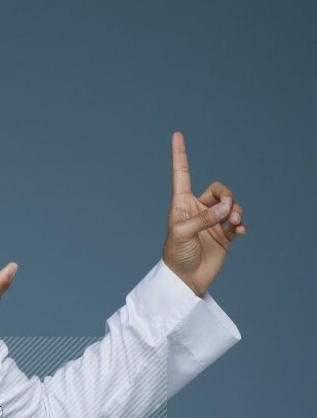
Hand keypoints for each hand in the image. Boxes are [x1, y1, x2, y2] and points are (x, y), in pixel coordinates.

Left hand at [162, 130, 245, 297]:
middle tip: (226, 210)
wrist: (185, 282)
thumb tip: (227, 208)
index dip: (180, 155)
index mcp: (181, 204)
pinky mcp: (224, 235)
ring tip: (234, 221)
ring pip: (231, 204)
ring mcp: (212, 222)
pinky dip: (241, 223)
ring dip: (236, 209)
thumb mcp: (182, 234)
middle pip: (218, 189)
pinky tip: (239, 230)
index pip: (182, 174)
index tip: (177, 135)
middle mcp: (198, 210)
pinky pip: (237, 221)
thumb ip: (204, 218)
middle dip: (226, 196)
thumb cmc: (175, 257)